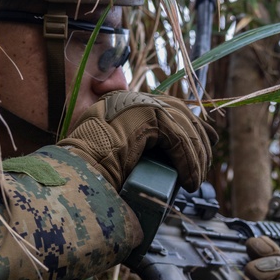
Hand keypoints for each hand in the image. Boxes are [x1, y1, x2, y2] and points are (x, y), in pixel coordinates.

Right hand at [57, 91, 215, 190]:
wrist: (74, 173)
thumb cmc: (89, 173)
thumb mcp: (118, 156)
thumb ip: (137, 149)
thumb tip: (166, 164)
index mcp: (124, 103)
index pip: (170, 108)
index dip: (193, 127)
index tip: (206, 147)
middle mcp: (131, 97)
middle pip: (181, 114)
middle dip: (200, 141)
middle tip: (203, 169)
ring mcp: (137, 102)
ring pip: (183, 127)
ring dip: (195, 157)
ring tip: (194, 182)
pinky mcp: (145, 113)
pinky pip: (178, 137)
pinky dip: (188, 161)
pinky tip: (189, 180)